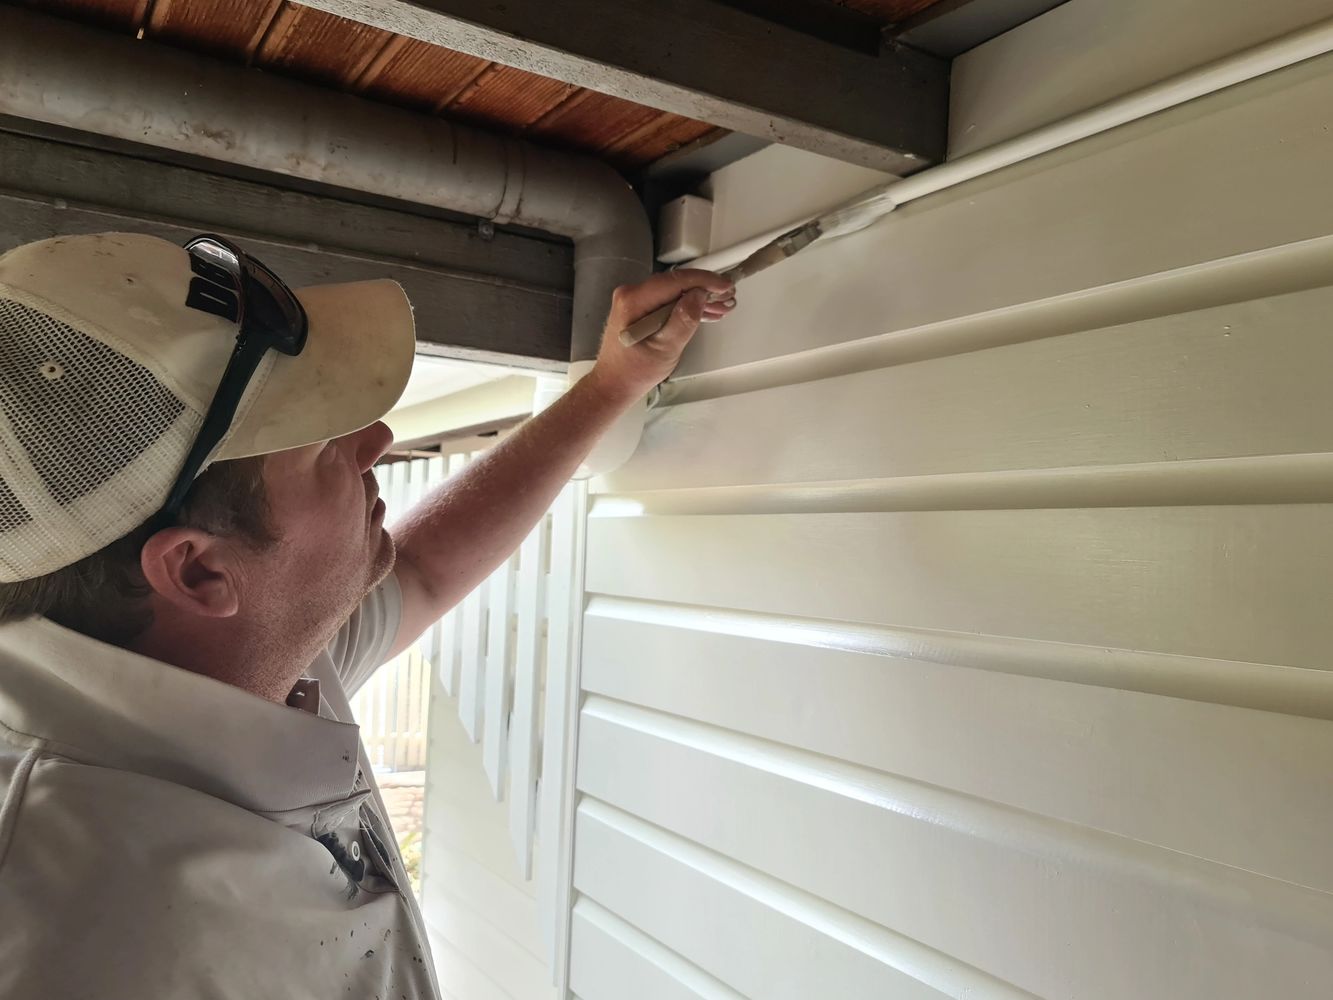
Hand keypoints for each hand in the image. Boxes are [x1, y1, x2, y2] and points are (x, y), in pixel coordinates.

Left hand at [587, 269, 736, 403]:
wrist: (614, 383)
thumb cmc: (635, 372)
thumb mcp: (665, 349)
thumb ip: (683, 321)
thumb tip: (700, 296)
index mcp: (633, 300)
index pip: (675, 281)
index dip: (704, 281)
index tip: (725, 285)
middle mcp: (631, 294)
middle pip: (676, 284)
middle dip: (705, 290)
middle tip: (729, 297)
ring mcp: (635, 300)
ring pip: (674, 293)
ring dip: (698, 299)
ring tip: (722, 308)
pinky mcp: (640, 309)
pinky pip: (667, 302)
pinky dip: (686, 307)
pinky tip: (706, 312)